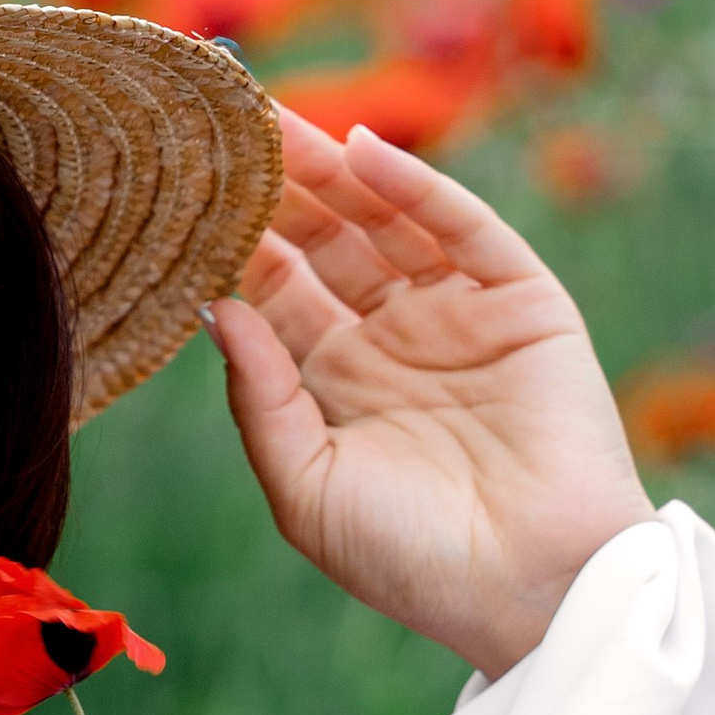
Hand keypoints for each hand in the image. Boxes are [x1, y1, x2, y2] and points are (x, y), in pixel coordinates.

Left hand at [203, 110, 654, 677]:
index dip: (235, 243)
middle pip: (325, 242)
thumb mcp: (306, 486)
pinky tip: (363, 150)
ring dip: (334, 173)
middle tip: (223, 132)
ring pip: (386, 221)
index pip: (276, 292)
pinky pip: (463, 228)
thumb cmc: (412, 559)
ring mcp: (458, 316)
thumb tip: (217, 306)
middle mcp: (392, 340)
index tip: (182, 192)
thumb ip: (259, 399)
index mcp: (334, 386)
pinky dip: (416, 185)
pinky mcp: (523, 303)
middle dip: (277, 190)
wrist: (533, 590)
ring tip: (279, 124)